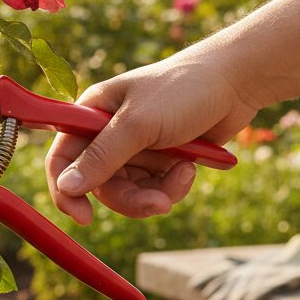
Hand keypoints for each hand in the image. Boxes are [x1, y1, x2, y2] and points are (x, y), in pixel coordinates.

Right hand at [45, 50, 259, 223]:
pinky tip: (191, 168)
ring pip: (129, 193)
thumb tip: (66, 187)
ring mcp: (135, 149)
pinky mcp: (160, 161)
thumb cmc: (182, 90)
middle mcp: (108, 133)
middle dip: (130, 198)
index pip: (62, 157)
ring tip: (184, 175)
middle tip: (157, 203)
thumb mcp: (137, 124)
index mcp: (92, 114)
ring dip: (156, 192)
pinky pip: (154, 190)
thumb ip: (101, 157)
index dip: (65, 188)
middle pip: (99, 185)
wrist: (237, 83)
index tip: (82, 216)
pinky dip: (173, 186)